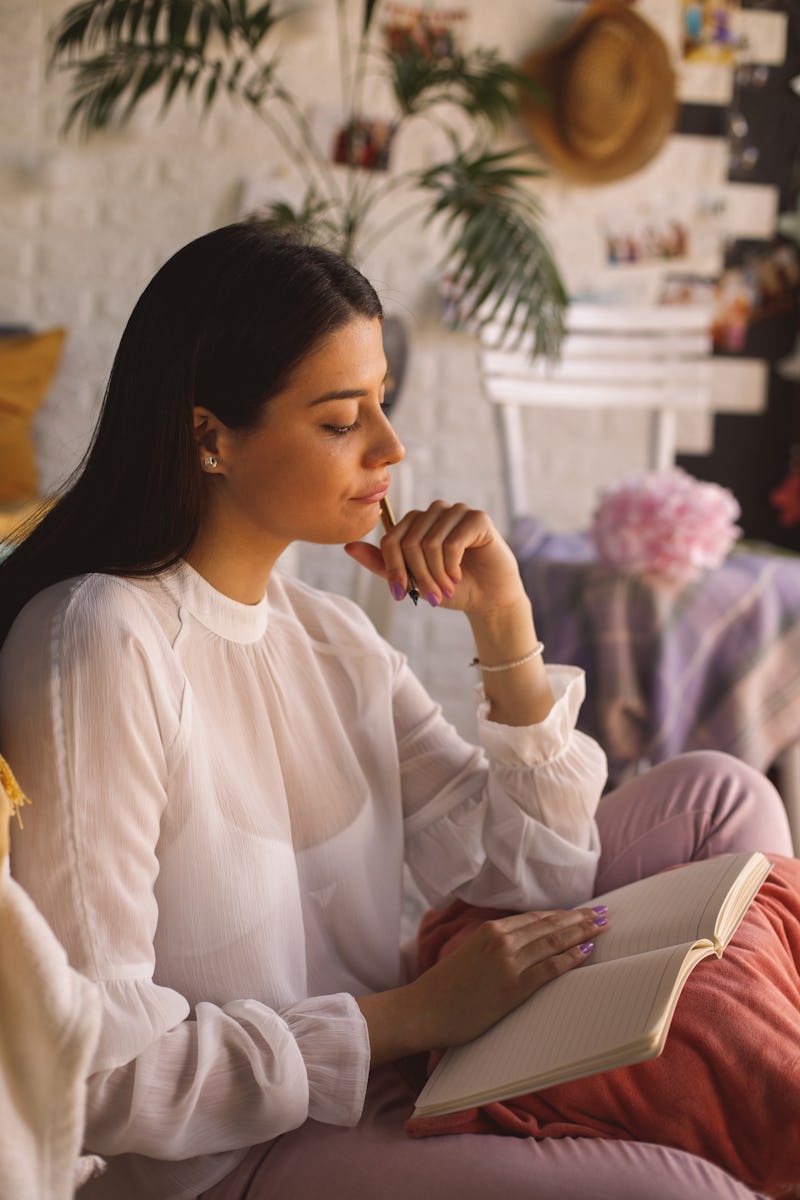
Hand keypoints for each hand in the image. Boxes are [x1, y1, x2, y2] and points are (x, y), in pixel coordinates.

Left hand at [344, 500, 524, 614]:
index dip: (393, 570)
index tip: (402, 594)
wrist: (488, 598)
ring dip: (435, 574)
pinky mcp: (477, 518)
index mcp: (416, 522)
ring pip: (429, 543)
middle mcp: (434, 512)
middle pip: (409, 542)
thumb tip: (348, 547)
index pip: (391, 539)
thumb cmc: (451, 587)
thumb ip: (382, 565)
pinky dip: (451, 566)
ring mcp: (456, 511)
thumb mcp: (412, 580)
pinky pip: (452, 542)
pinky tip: (458, 577)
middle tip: (430, 597)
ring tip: (445, 589)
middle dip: (418, 576)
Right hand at [409, 906, 608, 1049]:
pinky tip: (587, 952)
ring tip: (602, 927)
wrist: (423, 1009)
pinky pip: (550, 968)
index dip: (561, 915)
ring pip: (554, 941)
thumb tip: (519, 947)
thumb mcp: (469, 956)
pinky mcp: (514, 986)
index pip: (535, 919)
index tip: (579, 912)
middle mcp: (502, 940)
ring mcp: (509, 962)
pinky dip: (571, 958)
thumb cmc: (444, 989)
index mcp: (490, 931)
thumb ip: (493, 948)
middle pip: (550, 925)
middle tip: (602, 913)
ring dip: (582, 933)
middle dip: (579, 919)